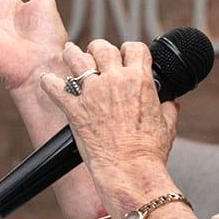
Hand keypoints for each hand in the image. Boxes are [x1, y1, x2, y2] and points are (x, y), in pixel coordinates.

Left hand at [39, 39, 177, 179]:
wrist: (130, 170)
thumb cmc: (149, 152)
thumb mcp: (167, 126)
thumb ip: (168, 110)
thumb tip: (171, 105)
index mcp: (139, 80)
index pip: (135, 48)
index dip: (130, 49)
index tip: (126, 53)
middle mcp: (115, 80)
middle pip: (103, 48)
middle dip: (100, 48)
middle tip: (96, 52)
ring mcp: (92, 93)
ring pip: (78, 59)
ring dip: (73, 54)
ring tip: (70, 51)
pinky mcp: (75, 109)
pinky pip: (55, 88)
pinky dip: (49, 82)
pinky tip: (47, 79)